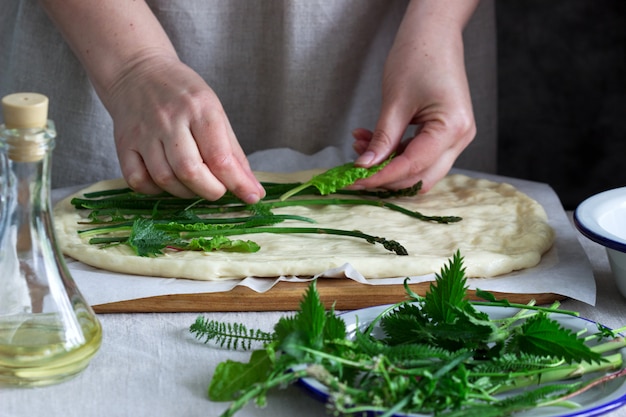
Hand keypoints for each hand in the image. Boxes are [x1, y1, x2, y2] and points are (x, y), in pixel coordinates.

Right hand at [106, 55, 264, 202]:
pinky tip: (166, 181)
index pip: (219, 156)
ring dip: (185, 192)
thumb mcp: (215, 112)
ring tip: (194, 184)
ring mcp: (144, 133)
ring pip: (164, 179)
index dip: (237, 183)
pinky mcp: (124, 144)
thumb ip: (233, 152)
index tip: (250, 196)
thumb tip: (252, 190)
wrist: (136, 71)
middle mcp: (169, 120)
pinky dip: (155, 190)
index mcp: (200, 108)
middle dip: (211, 190)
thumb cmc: (183, 95)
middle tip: (217, 189)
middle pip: (190, 171)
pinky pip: (138, 180)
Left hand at [352, 1, 477, 192]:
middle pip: (420, 176)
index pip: (413, 166)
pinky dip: (394, 153)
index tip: (355, 179)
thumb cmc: (418, 57)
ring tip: (358, 147)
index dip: (382, 177)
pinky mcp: (444, 134)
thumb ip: (382, 139)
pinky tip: (370, 140)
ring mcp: (455, 138)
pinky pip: (418, 155)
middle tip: (354, 173)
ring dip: (388, 165)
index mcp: (452, 128)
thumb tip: (366, 167)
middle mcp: (460, 138)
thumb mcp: (395, 102)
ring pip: (419, 169)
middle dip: (386, 178)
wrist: (433, 34)